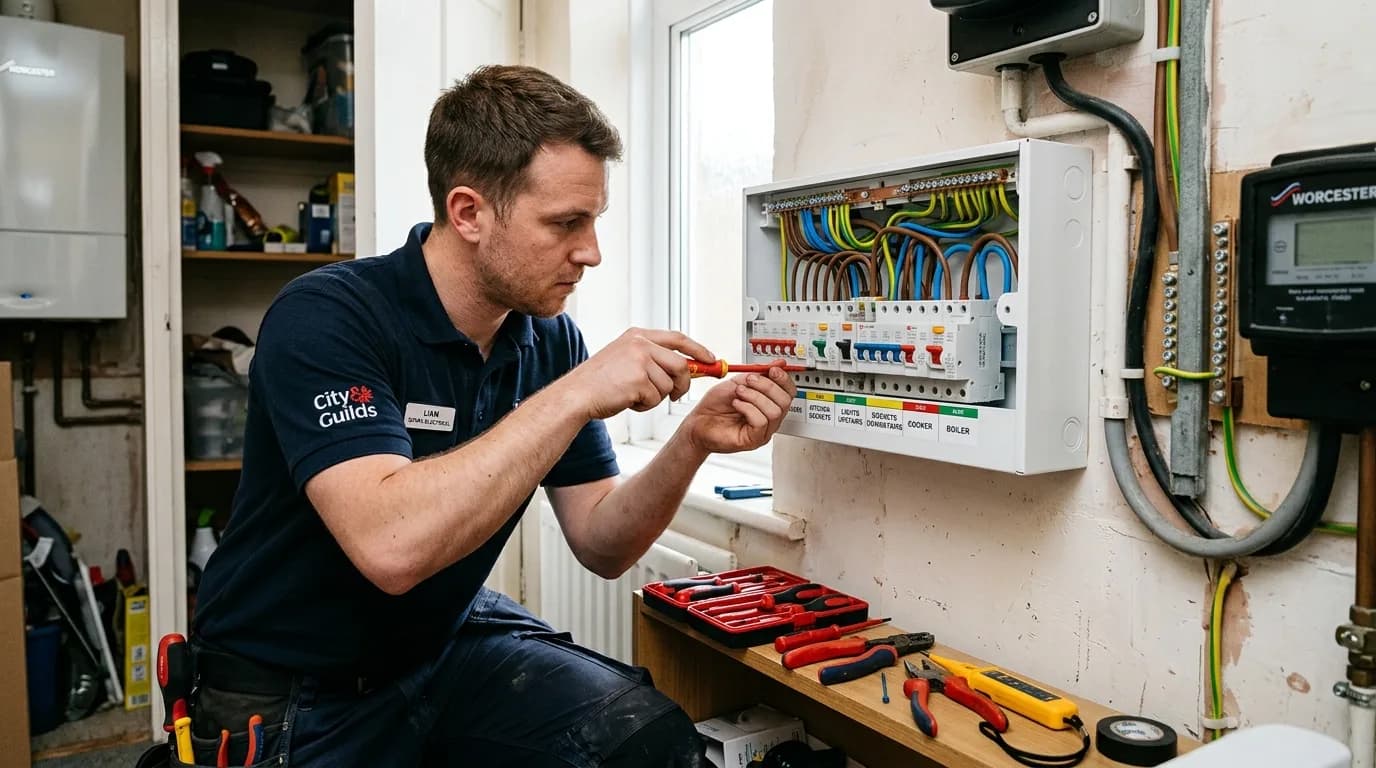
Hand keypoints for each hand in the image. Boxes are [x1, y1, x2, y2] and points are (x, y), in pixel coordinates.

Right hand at [563, 328, 715, 419]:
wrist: (576, 395)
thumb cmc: (599, 382)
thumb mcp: (626, 359)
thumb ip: (652, 359)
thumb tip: (686, 368)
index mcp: (638, 335)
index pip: (678, 338)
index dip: (698, 350)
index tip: (711, 360)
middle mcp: (640, 344)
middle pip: (680, 365)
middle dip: (683, 384)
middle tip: (676, 395)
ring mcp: (639, 360)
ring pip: (668, 385)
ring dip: (656, 397)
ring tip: (634, 396)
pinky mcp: (638, 379)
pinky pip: (655, 398)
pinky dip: (645, 405)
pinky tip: (627, 401)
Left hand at [681, 362, 796, 454]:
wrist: (698, 422)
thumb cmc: (715, 406)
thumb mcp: (738, 382)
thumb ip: (759, 373)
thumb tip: (779, 363)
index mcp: (768, 403)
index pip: (788, 392)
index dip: (783, 379)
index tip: (772, 369)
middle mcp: (769, 419)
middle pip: (785, 401)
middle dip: (767, 386)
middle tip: (749, 381)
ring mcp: (763, 431)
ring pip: (774, 411)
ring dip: (755, 396)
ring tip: (739, 393)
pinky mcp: (754, 440)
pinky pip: (761, 422)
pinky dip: (748, 408)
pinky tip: (737, 405)